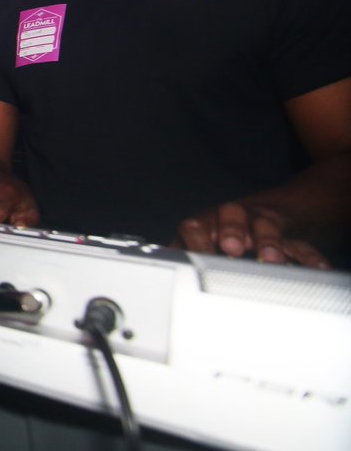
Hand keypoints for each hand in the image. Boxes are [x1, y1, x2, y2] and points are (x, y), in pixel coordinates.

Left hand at [175, 201, 329, 267]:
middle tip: (231, 246)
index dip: (195, 238)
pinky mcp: (290, 232)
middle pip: (229, 214)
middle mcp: (234, 218)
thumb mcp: (206, 237)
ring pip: (263, 223)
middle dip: (230, 229)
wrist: (276, 211)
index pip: (196, 224)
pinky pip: (300, 243)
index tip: (196, 255)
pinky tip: (316, 268)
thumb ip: (187, 249)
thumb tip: (163, 261)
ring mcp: (262, 221)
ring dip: (266, 239)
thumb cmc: (231, 229)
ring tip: (270, 258)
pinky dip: (308, 255)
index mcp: (210, 221)